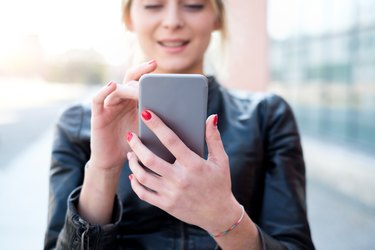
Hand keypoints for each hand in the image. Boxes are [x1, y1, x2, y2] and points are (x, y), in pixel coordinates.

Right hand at [89, 60, 156, 169]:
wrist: (115, 162)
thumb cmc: (135, 147)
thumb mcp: (150, 131)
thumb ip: (160, 121)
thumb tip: (185, 116)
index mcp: (133, 102)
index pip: (139, 81)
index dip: (145, 71)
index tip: (156, 64)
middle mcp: (121, 101)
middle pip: (128, 81)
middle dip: (140, 74)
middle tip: (151, 67)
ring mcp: (108, 107)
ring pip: (116, 89)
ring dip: (128, 87)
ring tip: (139, 87)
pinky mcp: (97, 116)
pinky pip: (98, 99)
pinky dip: (104, 91)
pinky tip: (112, 85)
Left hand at [127, 110, 242, 234]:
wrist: (218, 214)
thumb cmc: (220, 184)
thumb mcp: (221, 160)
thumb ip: (214, 138)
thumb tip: (211, 117)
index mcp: (193, 164)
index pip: (171, 140)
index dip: (157, 125)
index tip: (146, 113)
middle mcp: (180, 178)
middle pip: (150, 159)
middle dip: (136, 145)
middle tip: (130, 136)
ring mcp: (171, 193)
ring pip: (143, 176)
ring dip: (133, 163)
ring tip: (131, 154)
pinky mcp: (166, 204)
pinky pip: (144, 194)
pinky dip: (135, 183)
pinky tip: (134, 174)